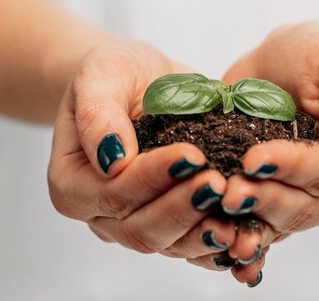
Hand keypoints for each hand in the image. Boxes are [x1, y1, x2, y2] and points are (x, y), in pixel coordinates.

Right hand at [48, 40, 236, 264]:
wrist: (137, 82)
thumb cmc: (113, 75)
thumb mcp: (99, 78)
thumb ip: (98, 115)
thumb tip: (113, 160)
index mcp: (73, 184)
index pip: (113, 192)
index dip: (152, 178)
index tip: (192, 154)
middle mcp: (102, 215)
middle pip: (141, 229)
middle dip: (183, 207)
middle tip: (219, 183)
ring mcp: (137, 223)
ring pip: (170, 244)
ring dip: (204, 231)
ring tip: (236, 206)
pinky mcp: (171, 223)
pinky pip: (193, 243)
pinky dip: (218, 241)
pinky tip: (245, 231)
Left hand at [214, 18, 318, 282]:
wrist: (292, 61)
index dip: (291, 167)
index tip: (254, 158)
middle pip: (301, 207)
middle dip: (263, 200)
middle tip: (228, 191)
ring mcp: (300, 200)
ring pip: (276, 225)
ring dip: (247, 227)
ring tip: (215, 221)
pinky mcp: (267, 200)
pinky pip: (256, 230)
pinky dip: (239, 244)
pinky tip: (219, 253)